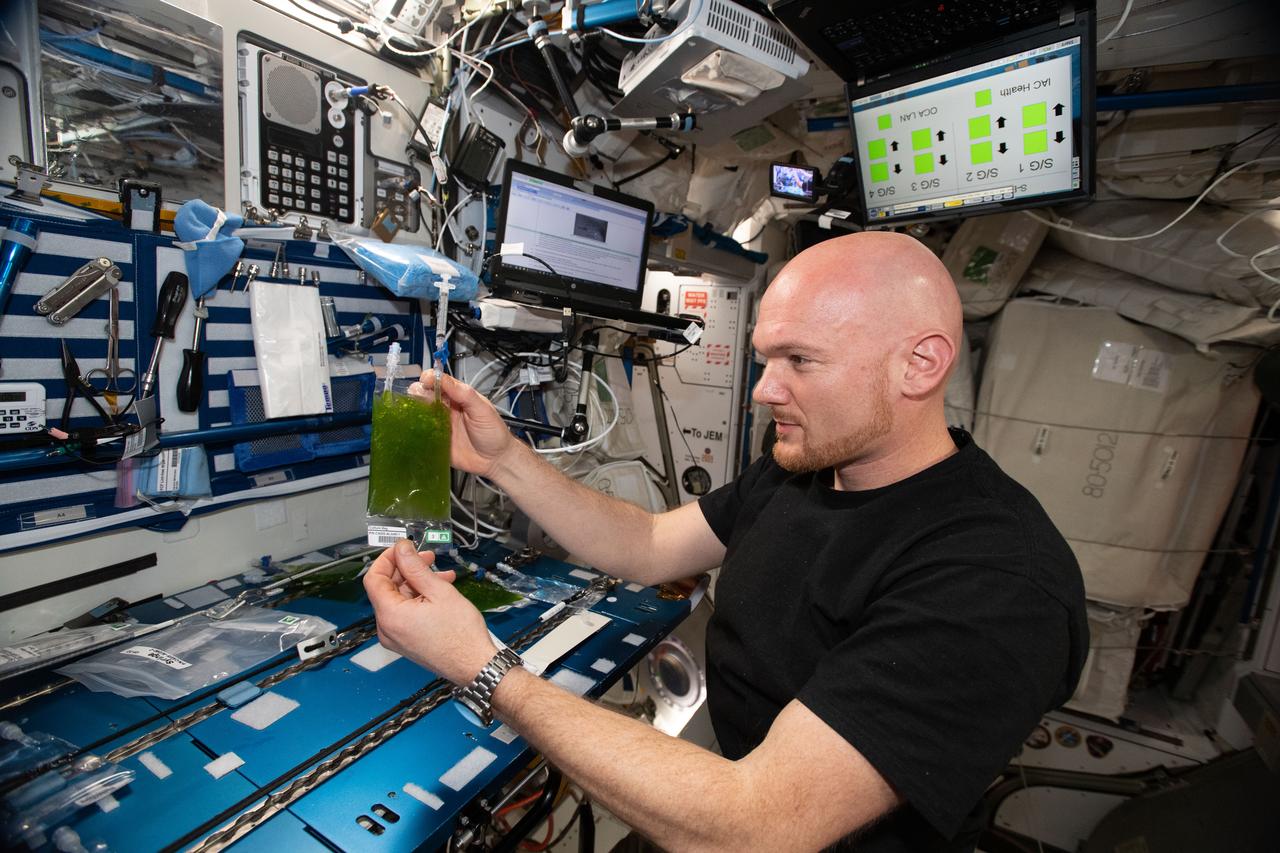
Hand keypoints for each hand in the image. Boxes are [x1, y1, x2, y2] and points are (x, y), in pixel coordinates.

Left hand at [363, 540, 496, 683]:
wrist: (474, 666)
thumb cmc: (461, 634)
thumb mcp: (438, 591)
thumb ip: (415, 567)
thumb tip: (402, 549)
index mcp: (390, 616)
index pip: (374, 578)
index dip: (387, 559)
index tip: (404, 548)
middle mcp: (387, 629)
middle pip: (386, 589)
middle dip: (407, 570)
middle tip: (428, 558)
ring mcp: (396, 638)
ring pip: (399, 600)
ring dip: (417, 584)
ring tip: (442, 576)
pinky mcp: (406, 642)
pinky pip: (406, 614)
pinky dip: (419, 599)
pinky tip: (440, 592)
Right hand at [409, 373, 515, 478]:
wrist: (495, 460)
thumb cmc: (494, 433)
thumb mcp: (482, 410)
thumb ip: (464, 394)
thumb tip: (444, 379)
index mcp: (458, 396)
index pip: (439, 381)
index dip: (430, 378)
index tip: (426, 381)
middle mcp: (446, 408)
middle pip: (424, 394)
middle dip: (418, 393)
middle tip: (423, 400)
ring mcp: (439, 424)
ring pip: (419, 413)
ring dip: (414, 410)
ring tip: (419, 414)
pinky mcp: (435, 441)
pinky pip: (420, 433)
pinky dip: (415, 430)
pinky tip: (417, 429)